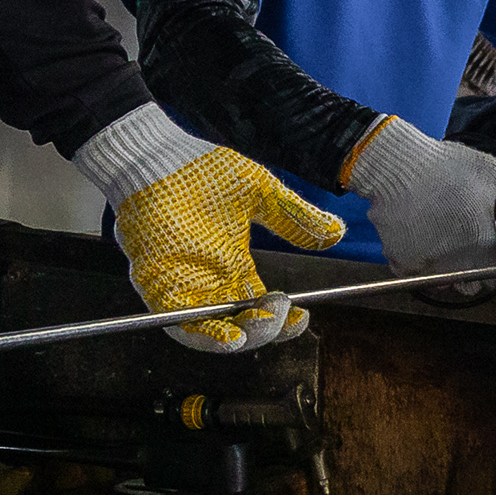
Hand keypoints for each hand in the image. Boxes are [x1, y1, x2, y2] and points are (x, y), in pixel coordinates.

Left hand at [75, 106, 344, 351]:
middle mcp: (209, 281)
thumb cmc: (203, 170)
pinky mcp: (158, 284)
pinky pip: (178, 320)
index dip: (283, 318)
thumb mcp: (261, 193)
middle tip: (283, 315)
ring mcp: (183, 285)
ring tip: (257, 331)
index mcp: (233, 265)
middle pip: (240, 323)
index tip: (304, 316)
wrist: (159, 156)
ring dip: (236, 338)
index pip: (261, 304)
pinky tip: (228, 336)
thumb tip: (337, 233)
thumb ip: (296, 217)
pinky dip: (202, 334)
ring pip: (210, 330)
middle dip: (264, 329)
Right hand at [343, 116, 495, 272]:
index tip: (489, 252)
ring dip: (443, 267)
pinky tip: (418, 235)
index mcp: (481, 247)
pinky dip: (416, 260)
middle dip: (470, 271)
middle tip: (465, 246)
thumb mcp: (493, 171)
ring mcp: (424, 266)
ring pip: (439, 280)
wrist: (396, 167)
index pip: (494, 278)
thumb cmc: (447, 168)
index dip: (494, 267)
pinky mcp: (399, 262)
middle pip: (468, 286)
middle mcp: (454, 264)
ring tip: (440, 238)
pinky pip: (413, 271)